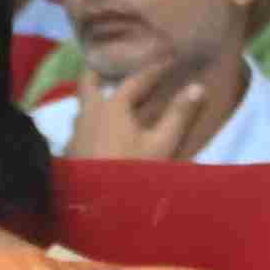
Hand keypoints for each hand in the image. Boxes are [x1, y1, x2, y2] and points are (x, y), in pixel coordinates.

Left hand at [56, 52, 204, 164]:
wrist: (97, 209)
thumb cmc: (131, 172)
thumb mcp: (162, 145)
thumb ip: (179, 115)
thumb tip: (198, 87)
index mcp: (112, 106)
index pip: (136, 79)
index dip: (155, 69)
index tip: (168, 60)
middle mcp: (88, 112)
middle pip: (88, 80)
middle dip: (101, 69)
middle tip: (112, 63)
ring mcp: (76, 133)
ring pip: (82, 105)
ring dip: (95, 96)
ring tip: (109, 97)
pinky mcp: (71, 152)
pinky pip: (80, 127)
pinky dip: (91, 120)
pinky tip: (99, 131)